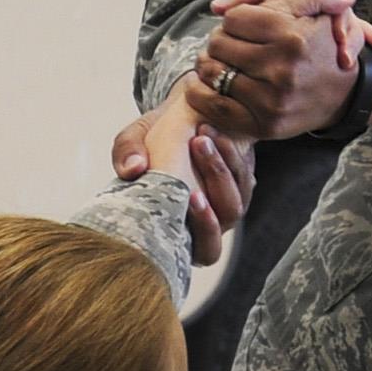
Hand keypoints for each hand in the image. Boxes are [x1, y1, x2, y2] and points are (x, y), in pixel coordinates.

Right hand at [111, 90, 253, 262]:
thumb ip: (126, 151)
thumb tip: (133, 169)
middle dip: (214, 181)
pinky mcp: (242, 185)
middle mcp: (206, 226)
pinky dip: (230, 154)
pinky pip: (245, 178)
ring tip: (201, 136)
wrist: (178, 120)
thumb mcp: (133, 140)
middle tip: (196, 147)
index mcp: (178, 232)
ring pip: (236, 198)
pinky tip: (210, 132)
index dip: (204, 229)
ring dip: (220, 165)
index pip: (203, 250)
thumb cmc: (151, 141)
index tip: (192, 196)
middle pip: (226, 219)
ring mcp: (226, 206)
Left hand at [186, 0, 367, 141]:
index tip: (245, 24)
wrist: (349, 92)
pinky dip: (200, 94)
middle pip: (219, 44)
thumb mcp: (312, 0)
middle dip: (221, 40)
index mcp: (293, 35)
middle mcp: (283, 69)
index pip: (234, 17)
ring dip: (208, 64)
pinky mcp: (265, 124)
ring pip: (213, 72)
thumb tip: (217, 7)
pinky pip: (215, 107)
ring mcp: (273, 100)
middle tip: (231, 43)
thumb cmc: (323, 40)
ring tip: (217, 61)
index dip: (236, 17)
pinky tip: (201, 84)